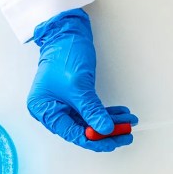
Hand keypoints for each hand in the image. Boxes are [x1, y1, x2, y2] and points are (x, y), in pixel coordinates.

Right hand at [27, 8, 136, 151]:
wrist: (67, 33)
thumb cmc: (64, 54)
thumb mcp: (79, 86)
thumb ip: (92, 110)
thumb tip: (104, 129)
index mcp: (44, 110)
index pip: (72, 134)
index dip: (95, 140)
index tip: (114, 141)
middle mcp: (51, 110)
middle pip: (82, 130)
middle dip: (106, 131)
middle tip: (125, 134)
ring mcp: (63, 104)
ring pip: (89, 120)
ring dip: (109, 121)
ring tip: (128, 122)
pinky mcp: (74, 97)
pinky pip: (91, 110)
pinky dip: (106, 112)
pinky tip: (121, 113)